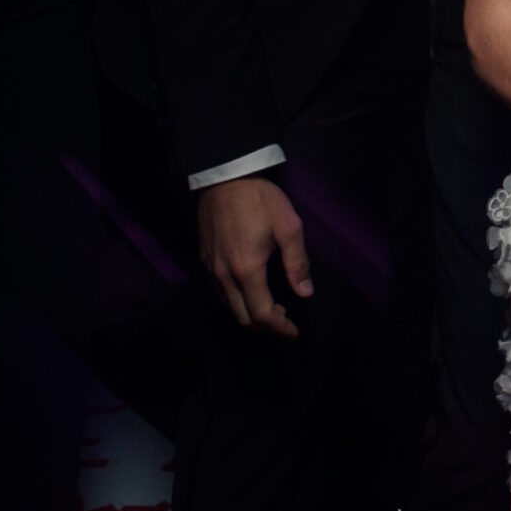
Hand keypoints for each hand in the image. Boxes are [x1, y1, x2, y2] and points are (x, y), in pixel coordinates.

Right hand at [198, 175, 311, 337]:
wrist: (225, 178)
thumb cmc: (260, 200)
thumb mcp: (289, 227)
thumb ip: (298, 262)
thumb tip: (305, 293)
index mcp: (246, 270)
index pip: (261, 313)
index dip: (279, 327)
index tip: (293, 331)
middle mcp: (224, 276)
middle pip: (242, 317)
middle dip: (266, 326)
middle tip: (285, 322)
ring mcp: (211, 269)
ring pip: (229, 307)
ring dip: (250, 315)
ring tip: (273, 309)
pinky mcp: (205, 261)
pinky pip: (219, 293)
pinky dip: (237, 303)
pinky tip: (251, 293)